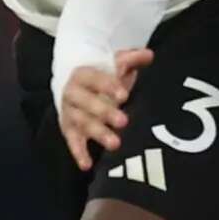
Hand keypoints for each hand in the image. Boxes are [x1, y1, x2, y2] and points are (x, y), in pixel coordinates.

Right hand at [55, 54, 148, 168]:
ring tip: (115, 144)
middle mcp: (72, 94)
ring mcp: (69, 113)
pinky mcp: (69, 130)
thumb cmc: (101, 77)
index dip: (107, 86)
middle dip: (104, 112)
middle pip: (86, 103)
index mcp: (82, 75)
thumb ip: (131, 59)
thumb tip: (149, 54)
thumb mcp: (114, 65)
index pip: (93, 78)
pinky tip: (88, 165)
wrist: (74, 88)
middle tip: (124, 121)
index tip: (123, 95)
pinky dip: (79, 153)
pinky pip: (73, 142)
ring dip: (98, 133)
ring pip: (82, 123)